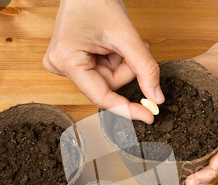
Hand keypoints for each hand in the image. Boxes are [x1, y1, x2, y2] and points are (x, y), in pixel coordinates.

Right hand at [43, 0, 163, 122]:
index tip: (149, 116)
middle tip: (138, 48)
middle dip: (126, 70)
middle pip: (107, 86)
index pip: (102, 97)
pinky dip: (115, 59)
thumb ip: (145, 68)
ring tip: (124, 41)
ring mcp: (65, 63)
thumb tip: (156, 98)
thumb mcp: (126, 35)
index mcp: (67, 61)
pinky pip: (101, 71)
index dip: (127, 108)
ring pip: (107, 79)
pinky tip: (114, 43)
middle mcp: (61, 65)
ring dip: (122, 63)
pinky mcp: (72, 60)